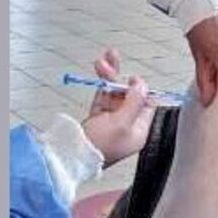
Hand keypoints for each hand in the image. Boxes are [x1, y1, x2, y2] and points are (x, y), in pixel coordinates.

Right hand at [82, 49, 156, 167]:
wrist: (71, 156)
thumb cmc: (98, 147)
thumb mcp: (121, 123)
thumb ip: (134, 102)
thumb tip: (142, 86)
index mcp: (138, 130)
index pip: (146, 104)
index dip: (140, 89)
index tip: (133, 78)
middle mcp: (126, 125)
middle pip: (128, 96)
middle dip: (119, 78)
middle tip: (113, 61)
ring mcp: (111, 121)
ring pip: (114, 94)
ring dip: (109, 77)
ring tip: (102, 62)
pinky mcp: (97, 118)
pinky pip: (102, 97)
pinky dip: (101, 85)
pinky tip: (100, 73)